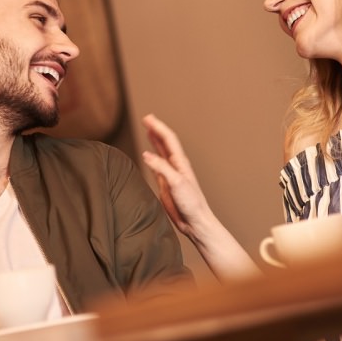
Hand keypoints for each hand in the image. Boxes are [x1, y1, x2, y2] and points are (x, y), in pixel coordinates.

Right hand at [141, 114, 212, 239]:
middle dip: (155, 129)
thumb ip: (161, 168)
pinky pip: (156, 166)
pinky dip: (152, 157)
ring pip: (160, 152)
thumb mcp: (176, 183)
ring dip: (154, 141)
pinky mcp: (165, 185)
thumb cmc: (191, 204)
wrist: (195, 221)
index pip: (168, 139)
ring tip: (148, 130)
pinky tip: (147, 155)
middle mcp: (175, 166)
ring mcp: (170, 174)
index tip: (147, 118)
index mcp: (180, 162)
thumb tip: (146, 154)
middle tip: (146, 118)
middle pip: (164, 142)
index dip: (157, 127)